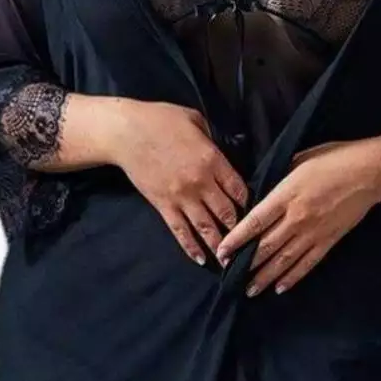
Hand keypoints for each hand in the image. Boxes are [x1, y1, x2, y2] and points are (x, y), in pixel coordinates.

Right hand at [104, 99, 249, 263]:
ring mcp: (181, 197)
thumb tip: (222, 151)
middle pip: (227, 213)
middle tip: (248, 244)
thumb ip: (213, 138)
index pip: (239, 189)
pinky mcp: (163, 206)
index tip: (254, 212)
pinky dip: (190, 247)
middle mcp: (200, 183)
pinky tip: (200, 259)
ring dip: (219, 246)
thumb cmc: (160, 119)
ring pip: (206, 227)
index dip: (249, 203)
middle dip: (239, 230)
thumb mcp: (195, 120)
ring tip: (229, 261)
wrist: (125, 132)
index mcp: (212, 160)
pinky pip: (180, 231)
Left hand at [215, 137, 380, 294]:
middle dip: (246, 263)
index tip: (222, 252)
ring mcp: (314, 232)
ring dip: (265, 276)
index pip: (255, 222)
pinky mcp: (329, 240)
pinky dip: (293, 277)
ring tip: (250, 289)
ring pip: (284, 260)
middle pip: (266, 246)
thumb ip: (277, 179)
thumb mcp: (298, 160)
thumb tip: (258, 192)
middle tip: (230, 276)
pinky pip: (307, 263)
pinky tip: (281, 287)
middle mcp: (297, 217)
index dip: (236, 239)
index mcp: (286, 195)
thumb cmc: (334, 159)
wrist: (370, 172)